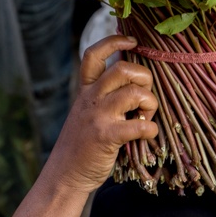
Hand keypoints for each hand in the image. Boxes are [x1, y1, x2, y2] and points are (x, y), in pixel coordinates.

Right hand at [46, 35, 157, 195]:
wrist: (64, 176)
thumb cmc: (82, 146)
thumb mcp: (86, 113)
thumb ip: (103, 97)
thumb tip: (136, 83)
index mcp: (85, 90)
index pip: (94, 54)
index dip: (114, 41)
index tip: (132, 41)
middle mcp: (90, 98)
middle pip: (122, 69)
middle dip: (144, 78)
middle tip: (145, 97)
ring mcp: (98, 116)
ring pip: (134, 93)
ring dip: (150, 104)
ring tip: (146, 117)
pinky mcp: (106, 136)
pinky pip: (139, 125)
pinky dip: (151, 129)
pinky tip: (148, 135)